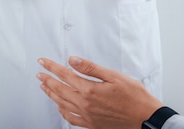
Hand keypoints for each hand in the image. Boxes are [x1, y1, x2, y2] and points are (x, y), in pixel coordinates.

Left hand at [37, 56, 161, 128]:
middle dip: (48, 80)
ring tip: (44, 87)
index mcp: (90, 90)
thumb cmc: (134, 96)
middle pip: (60, 90)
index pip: (65, 75)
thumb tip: (73, 60)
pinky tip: (60, 107)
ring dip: (51, 94)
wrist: (144, 117)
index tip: (43, 61)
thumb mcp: (114, 76)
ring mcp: (87, 116)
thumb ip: (91, 68)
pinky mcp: (91, 124)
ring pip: (62, 104)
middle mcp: (85, 104)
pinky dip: (62, 111)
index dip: (52, 67)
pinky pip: (71, 118)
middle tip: (39, 73)